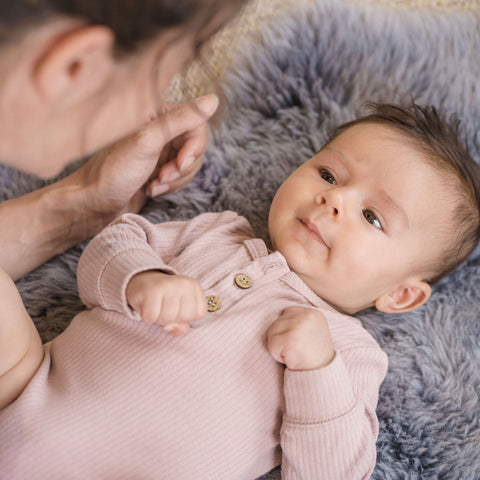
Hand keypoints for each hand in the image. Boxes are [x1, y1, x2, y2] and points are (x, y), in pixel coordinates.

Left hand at [68, 94, 218, 236]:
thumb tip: (213, 100)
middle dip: (183, 167)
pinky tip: (151, 190)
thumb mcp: (148, 141)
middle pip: (196, 147)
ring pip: (190, 165)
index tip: (180, 163)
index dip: (194, 147)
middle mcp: (160, 130)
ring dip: (175, 180)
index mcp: (156, 114)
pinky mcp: (159, 170)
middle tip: (162, 177)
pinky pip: (181, 177)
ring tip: (154, 186)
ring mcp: (160, 151)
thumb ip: (182, 120)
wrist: (92, 204)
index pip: (197, 124)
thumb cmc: (112, 171)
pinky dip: (170, 187)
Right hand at [126, 271, 206, 334]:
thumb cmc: (165, 299)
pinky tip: (147, 306)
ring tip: (156, 307)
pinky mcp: (151, 290)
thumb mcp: (179, 310)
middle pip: (182, 317)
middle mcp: (183, 283)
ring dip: (158, 318)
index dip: (187, 317)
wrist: (142, 282)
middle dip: (172, 319)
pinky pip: (151, 317)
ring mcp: (167, 285)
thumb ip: (182, 325)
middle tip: (164, 308)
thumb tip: (171, 327)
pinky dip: (147, 317)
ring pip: (167, 318)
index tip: (178, 308)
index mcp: (194, 286)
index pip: (200, 314)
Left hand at [267, 306, 334, 370]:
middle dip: (282, 338)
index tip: (298, 340)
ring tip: (293, 353)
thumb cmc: (314, 355)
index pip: (287, 312)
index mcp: (314, 313)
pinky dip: (277, 355)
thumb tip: (279, 317)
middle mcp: (307, 316)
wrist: (322, 374)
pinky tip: (290, 358)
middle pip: (278, 321)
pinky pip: (272, 344)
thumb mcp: (312, 331)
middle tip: (296, 349)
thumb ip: (299, 321)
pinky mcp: (291, 339)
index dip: (287, 329)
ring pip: (272, 332)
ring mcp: (299, 326)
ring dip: (279, 346)